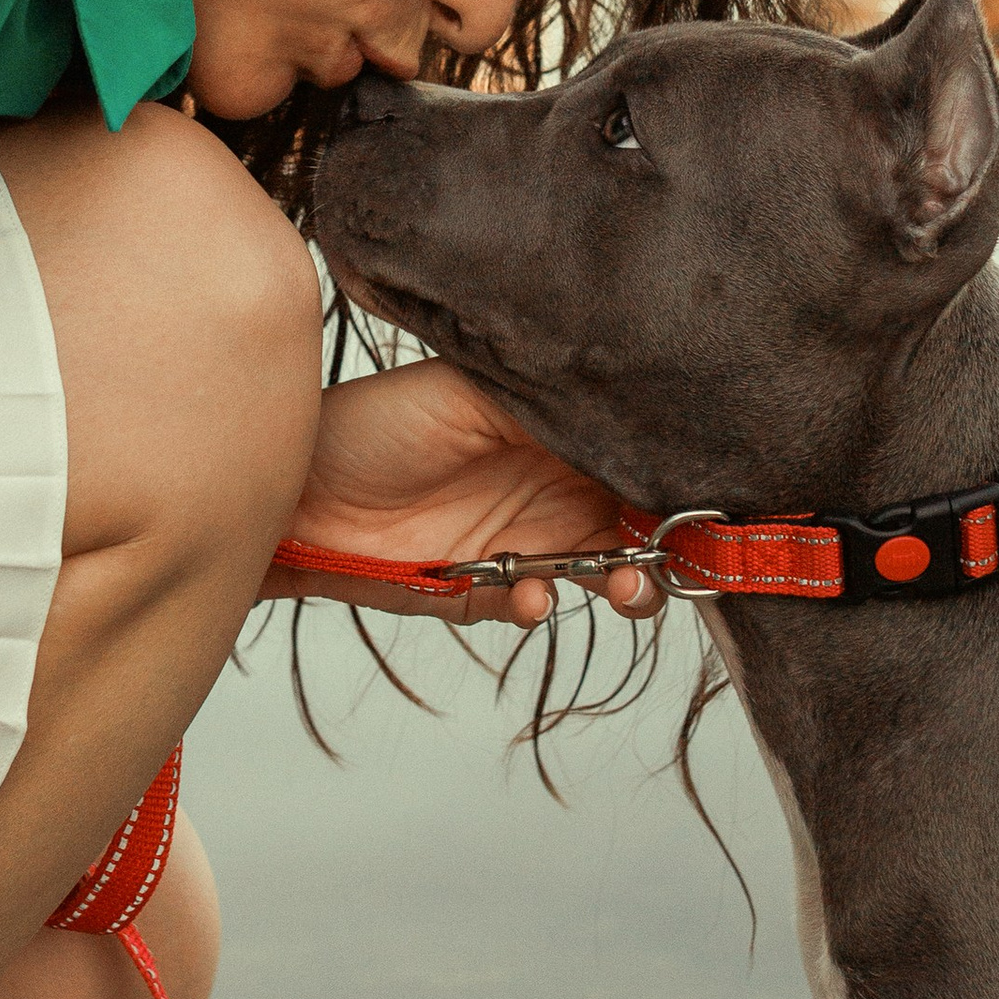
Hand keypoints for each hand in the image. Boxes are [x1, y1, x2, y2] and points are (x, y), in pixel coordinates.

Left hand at [267, 358, 661, 628]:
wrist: (295, 494)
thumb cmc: (375, 423)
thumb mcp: (468, 393)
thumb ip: (548, 404)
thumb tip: (626, 412)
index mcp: (558, 431)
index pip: (637, 456)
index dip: (675, 478)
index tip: (703, 495)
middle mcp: (553, 486)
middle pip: (641, 522)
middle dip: (670, 545)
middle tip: (671, 555)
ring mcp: (525, 541)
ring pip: (605, 573)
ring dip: (625, 585)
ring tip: (620, 584)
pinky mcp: (486, 589)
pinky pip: (536, 605)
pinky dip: (542, 604)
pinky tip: (529, 591)